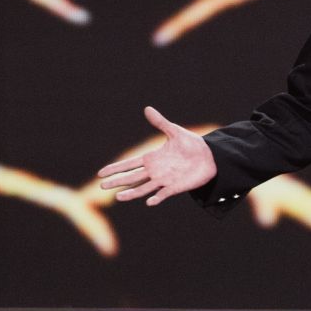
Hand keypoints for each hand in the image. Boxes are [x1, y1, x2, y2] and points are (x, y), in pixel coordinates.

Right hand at [98, 106, 217, 206]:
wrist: (209, 157)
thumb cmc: (191, 144)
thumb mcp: (174, 131)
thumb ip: (160, 122)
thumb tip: (147, 108)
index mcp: (152, 158)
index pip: (129, 164)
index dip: (115, 168)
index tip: (100, 173)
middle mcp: (154, 171)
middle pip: (131, 178)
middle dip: (117, 182)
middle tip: (102, 187)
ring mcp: (164, 180)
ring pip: (143, 188)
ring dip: (132, 193)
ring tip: (119, 197)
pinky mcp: (175, 187)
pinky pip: (163, 194)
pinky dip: (156, 198)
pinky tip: (149, 202)